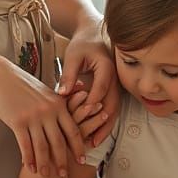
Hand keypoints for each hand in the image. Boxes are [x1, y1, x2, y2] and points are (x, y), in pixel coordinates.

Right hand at [0, 59, 85, 177]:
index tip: (81, 160)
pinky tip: (30, 168)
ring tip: (46, 176)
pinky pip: (25, 145)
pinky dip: (28, 159)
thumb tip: (71, 112)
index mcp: (58, 104)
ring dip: (45, 164)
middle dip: (62, 160)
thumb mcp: (45, 92)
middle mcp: (48, 112)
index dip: (78, 147)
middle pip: (59, 141)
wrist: (1, 77)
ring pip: (42, 147)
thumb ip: (58, 104)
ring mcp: (33, 117)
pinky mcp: (18, 121)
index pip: (72, 130)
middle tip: (64, 174)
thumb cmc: (23, 84)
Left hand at [57, 27, 118, 145]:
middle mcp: (114, 78)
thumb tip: (62, 94)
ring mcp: (115, 85)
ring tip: (94, 142)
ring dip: (105, 127)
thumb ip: (68, 74)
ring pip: (113, 109)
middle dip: (103, 124)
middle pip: (112, 104)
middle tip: (92, 140)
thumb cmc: (82, 44)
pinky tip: (94, 133)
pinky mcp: (111, 89)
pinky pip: (109, 107)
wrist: (93, 35)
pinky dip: (103, 121)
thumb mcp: (73, 56)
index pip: (101, 88)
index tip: (82, 117)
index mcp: (106, 67)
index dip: (92, 104)